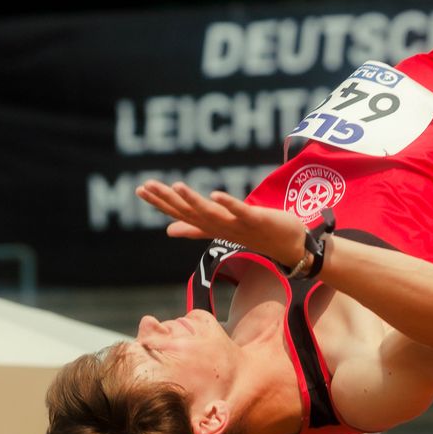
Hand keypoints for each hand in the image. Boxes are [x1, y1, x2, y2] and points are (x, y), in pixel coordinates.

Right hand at [137, 181, 307, 264]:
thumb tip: (169, 231)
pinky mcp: (257, 220)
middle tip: (146, 186)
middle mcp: (221, 227)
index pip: (181, 214)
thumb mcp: (222, 229)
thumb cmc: (257, 236)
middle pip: (190, 213)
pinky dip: (228, 204)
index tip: (140, 189)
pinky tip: (215, 194)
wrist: (292, 247)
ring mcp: (238, 225)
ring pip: (211, 214)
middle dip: (168, 200)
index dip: (161, 202)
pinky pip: (240, 212)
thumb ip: (195, 229)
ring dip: (193, 200)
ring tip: (176, 185)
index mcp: (211, 226)